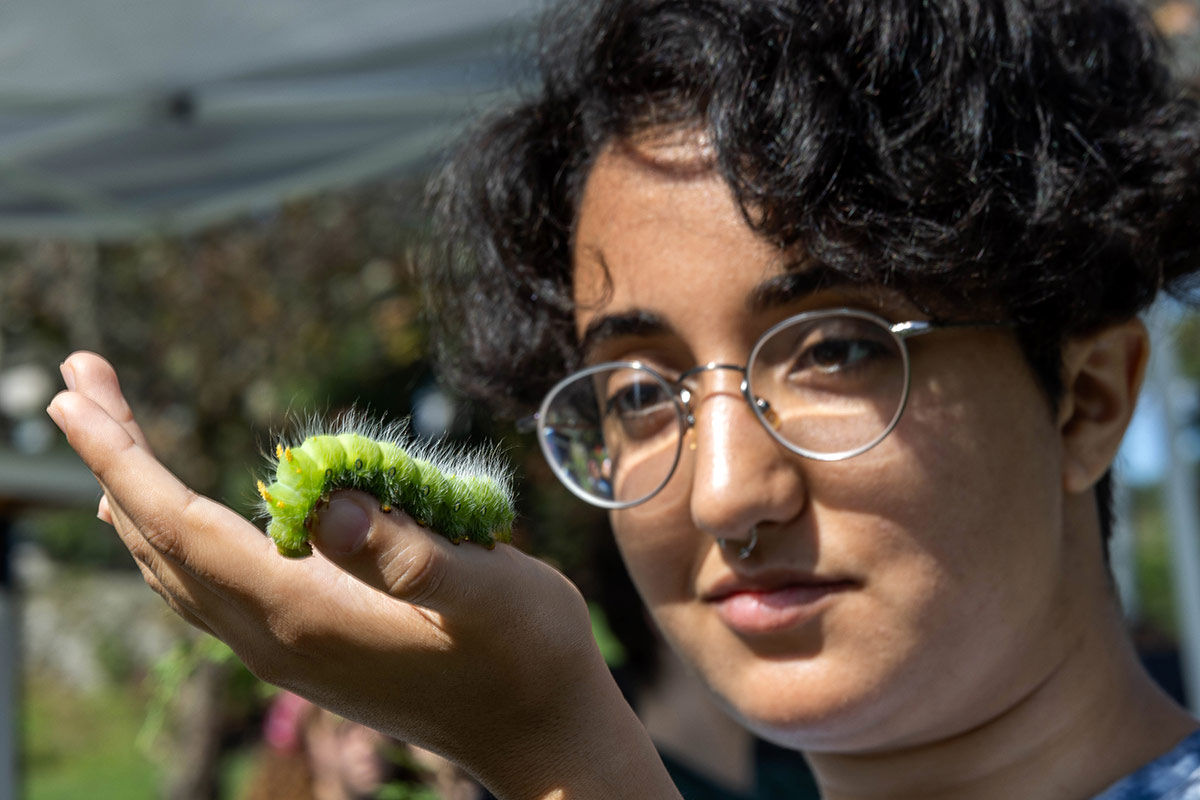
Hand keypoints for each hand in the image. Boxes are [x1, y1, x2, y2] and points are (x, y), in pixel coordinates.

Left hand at [47, 352, 680, 799]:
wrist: (538, 728)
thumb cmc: (526, 651)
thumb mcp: (487, 592)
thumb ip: (409, 554)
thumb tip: (324, 508)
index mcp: (305, 612)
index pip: (185, 529)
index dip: (124, 462)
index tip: (74, 398)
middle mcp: (274, 634)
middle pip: (162, 543)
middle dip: (113, 462)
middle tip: (77, 385)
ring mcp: (285, 647)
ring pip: (177, 569)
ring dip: (134, 498)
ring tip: (110, 437)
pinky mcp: (306, 647)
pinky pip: (207, 588)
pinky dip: (172, 539)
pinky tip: (175, 518)